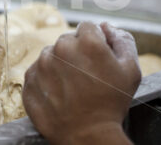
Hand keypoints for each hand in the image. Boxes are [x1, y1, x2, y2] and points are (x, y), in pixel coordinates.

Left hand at [22, 22, 140, 144]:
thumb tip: (106, 27)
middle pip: (68, 40)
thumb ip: (122, 40)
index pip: (87, 27)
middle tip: (86, 76)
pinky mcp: (29, 78)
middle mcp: (61, 47)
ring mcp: (42, 63)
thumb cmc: (111, 104)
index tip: (96, 59)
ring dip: (60, 64)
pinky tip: (60, 92)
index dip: (95, 42)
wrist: (87, 135)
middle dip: (76, 52)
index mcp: (86, 41)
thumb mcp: (131, 70)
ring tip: (72, 86)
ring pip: (52, 54)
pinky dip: (47, 79)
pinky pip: (38, 70)